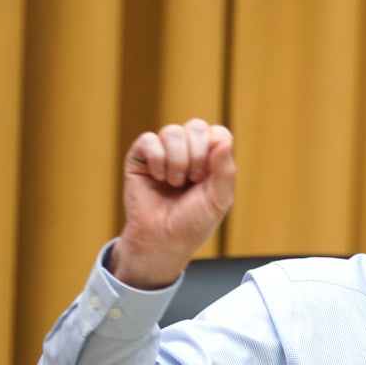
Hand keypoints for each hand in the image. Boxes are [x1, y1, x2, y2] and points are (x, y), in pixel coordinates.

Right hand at [108, 118, 235, 288]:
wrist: (162, 240)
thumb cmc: (193, 221)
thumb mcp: (219, 199)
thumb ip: (225, 170)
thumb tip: (225, 140)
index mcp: (210, 157)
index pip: (218, 132)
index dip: (214, 150)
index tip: (208, 176)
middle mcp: (188, 150)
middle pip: (196, 126)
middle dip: (197, 155)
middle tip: (193, 180)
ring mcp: (163, 151)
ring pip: (172, 131)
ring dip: (177, 161)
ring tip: (174, 183)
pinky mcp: (140, 157)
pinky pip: (148, 140)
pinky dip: (157, 160)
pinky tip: (158, 178)